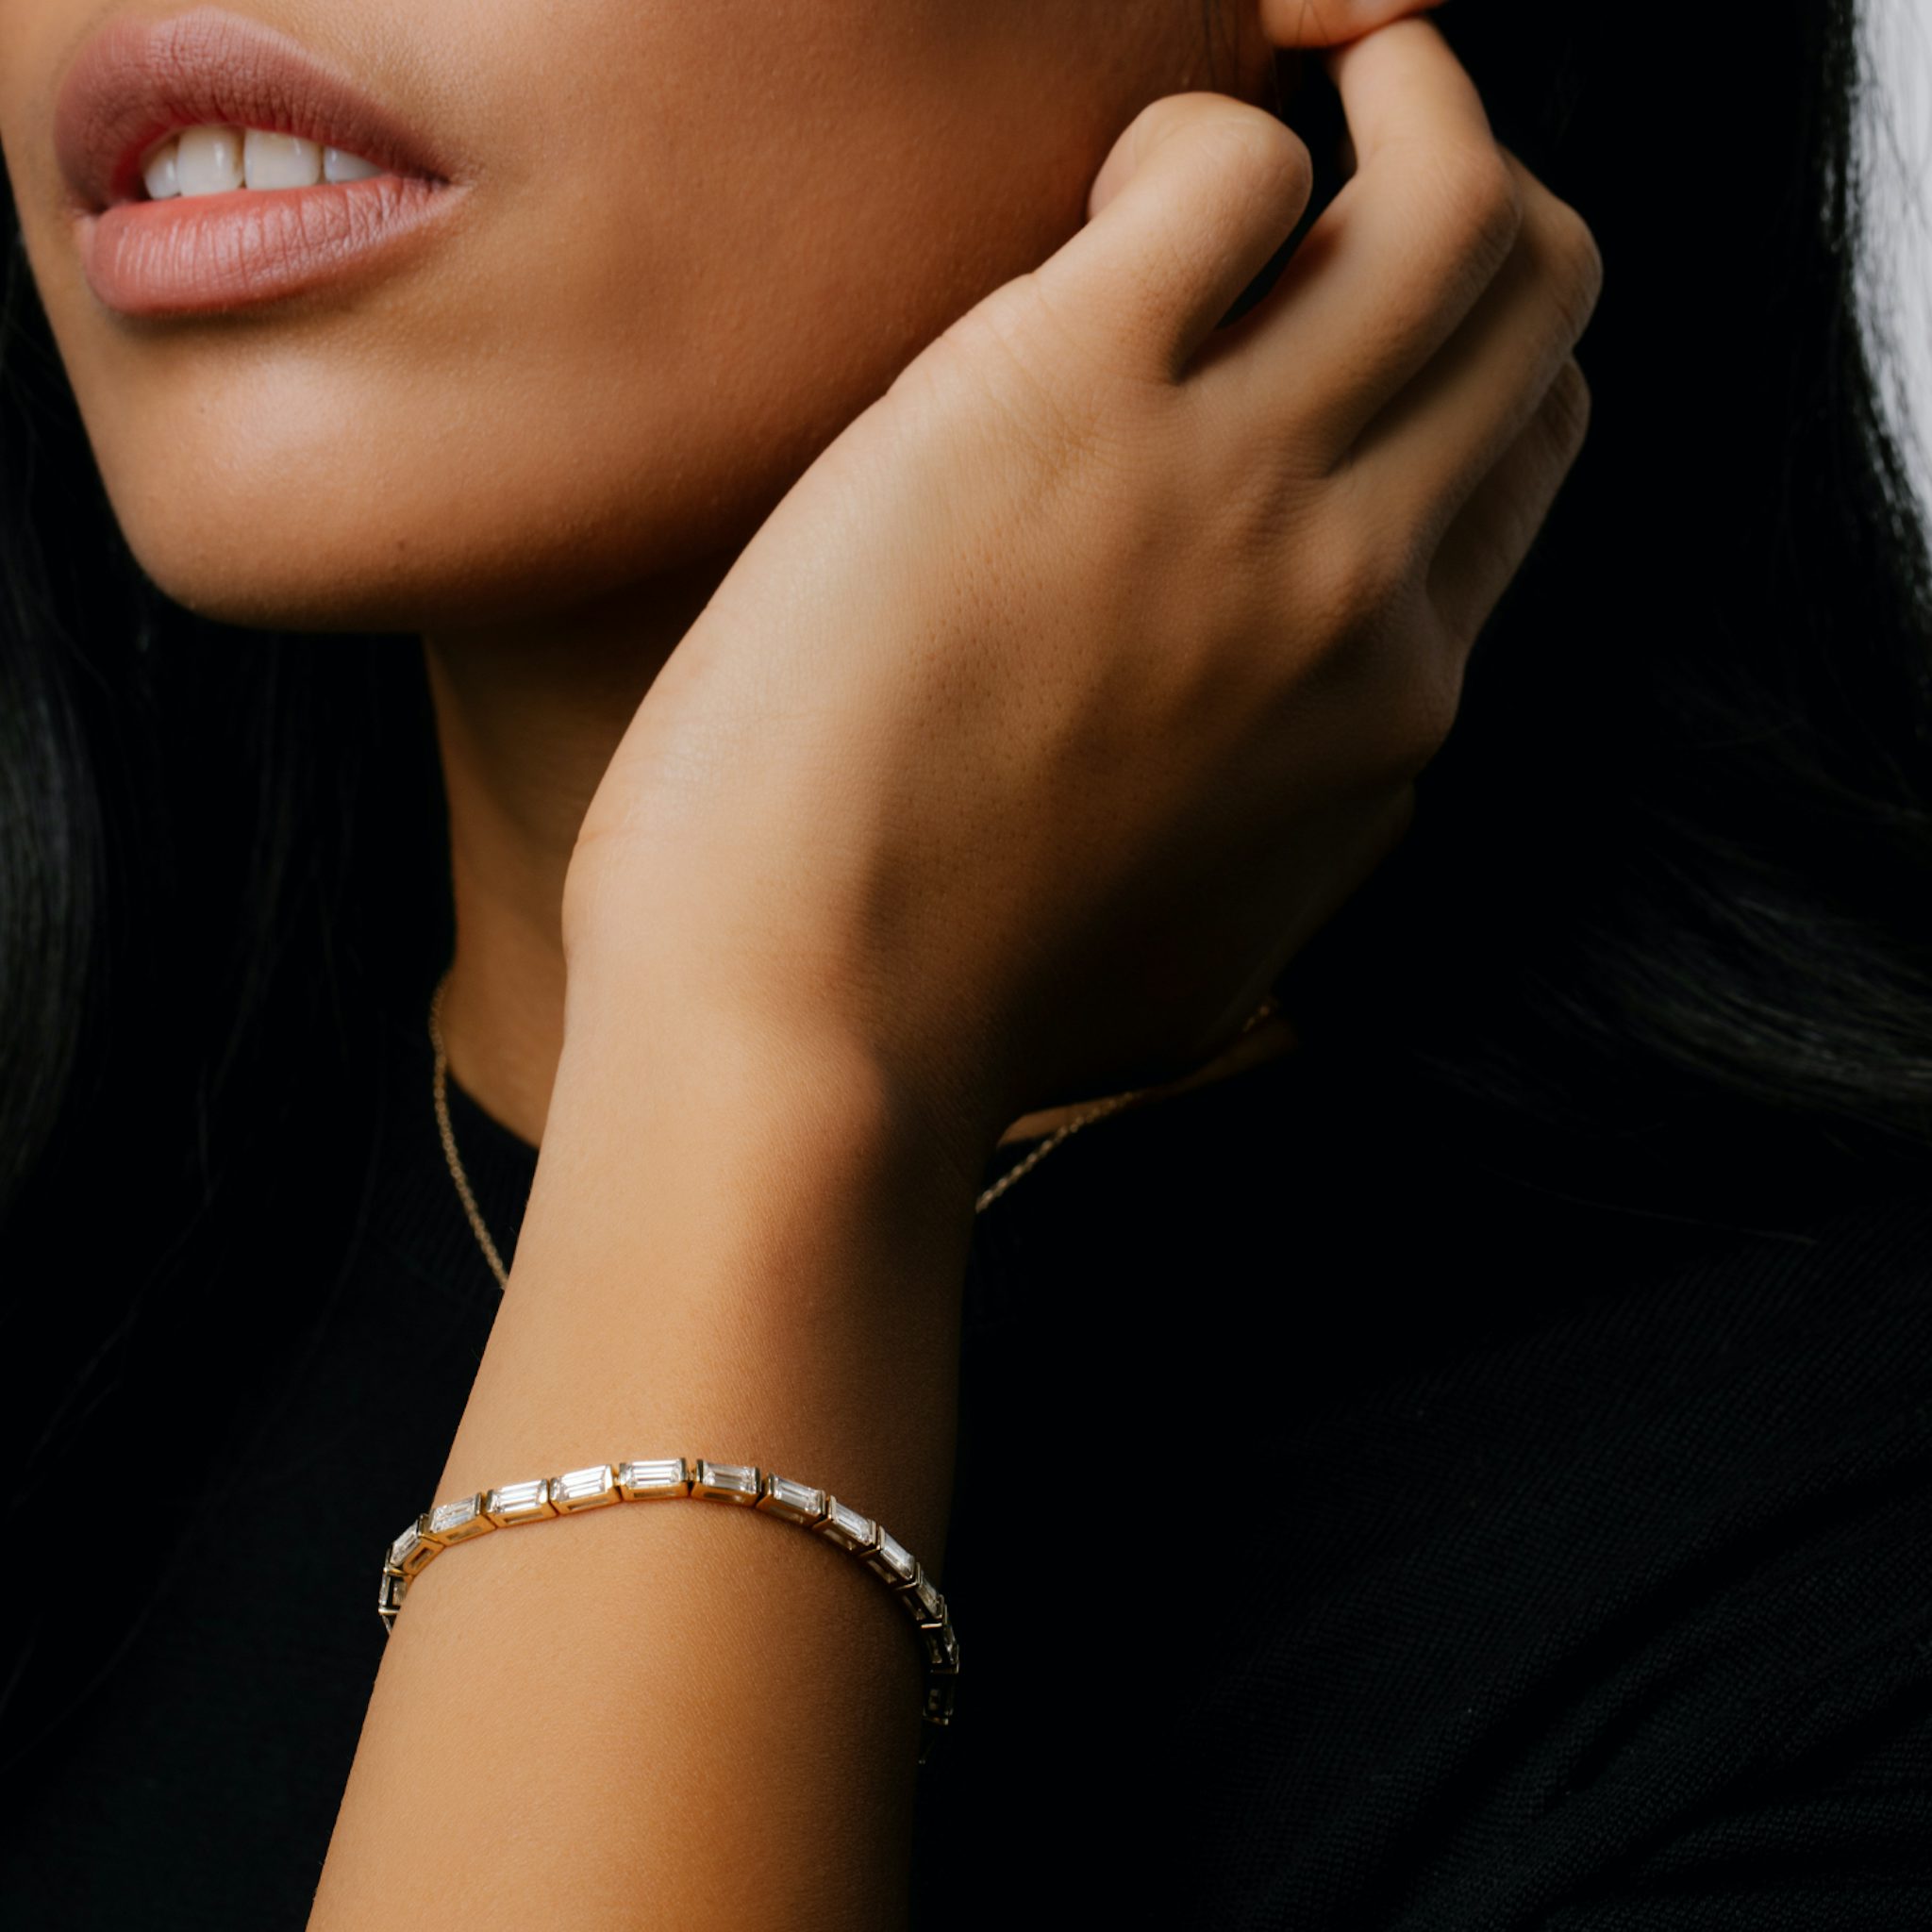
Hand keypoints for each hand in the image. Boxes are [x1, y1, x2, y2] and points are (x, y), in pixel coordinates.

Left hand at [563, 16, 1602, 1188]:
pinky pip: (1229, 167)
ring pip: (1449, 202)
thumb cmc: (965, 1004)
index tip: (1370, 309)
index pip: (1524, 453)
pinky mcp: (1069, 393)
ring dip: (1390, 106)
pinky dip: (1191, 137)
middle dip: (1467, 188)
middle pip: (1530, 301)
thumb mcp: (1222, 955)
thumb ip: (1319, 837)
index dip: (1469, 350)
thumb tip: (1361, 753)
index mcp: (1395, 704)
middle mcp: (1360, 582)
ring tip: (1263, 119)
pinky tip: (1102, 206)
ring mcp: (1233, 482)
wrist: (806, 1023)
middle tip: (1357, 153)